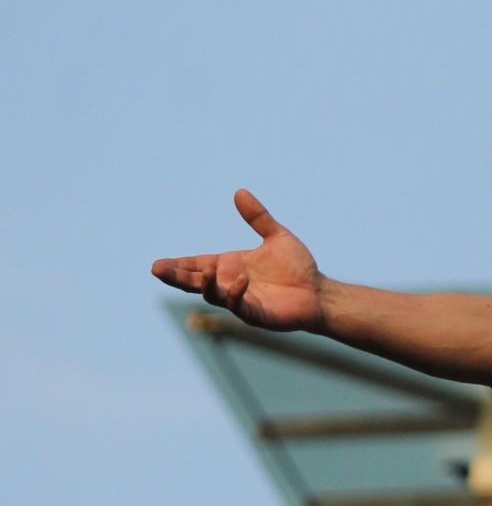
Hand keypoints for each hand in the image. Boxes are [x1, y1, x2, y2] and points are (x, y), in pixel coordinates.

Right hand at [151, 189, 325, 331]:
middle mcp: (230, 283)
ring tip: (206, 273)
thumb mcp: (277, 236)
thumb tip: (239, 192)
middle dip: (176, 277)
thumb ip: (258, 217)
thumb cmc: (298, 267)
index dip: (178, 265)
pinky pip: (238, 306)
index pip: (197, 265)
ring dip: (207, 284)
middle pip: (195, 282)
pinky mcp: (255, 314)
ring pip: (213, 295)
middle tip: (157, 270)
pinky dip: (235, 294)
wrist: (319, 291)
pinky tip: (241, 281)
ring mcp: (241, 300)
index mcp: (230, 266)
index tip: (158, 264)